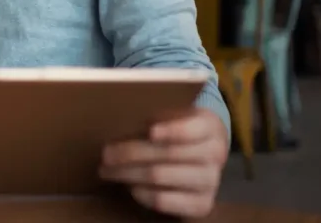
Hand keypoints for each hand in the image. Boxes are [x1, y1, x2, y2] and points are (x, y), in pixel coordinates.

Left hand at [99, 108, 228, 217]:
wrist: (203, 151)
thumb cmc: (176, 128)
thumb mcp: (169, 115)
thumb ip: (151, 120)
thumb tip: (117, 127)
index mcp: (208, 126)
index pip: (192, 129)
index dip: (172, 131)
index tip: (150, 130)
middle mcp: (215, 154)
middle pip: (168, 153)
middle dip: (130, 153)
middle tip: (105, 154)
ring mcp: (211, 181)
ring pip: (161, 177)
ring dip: (128, 174)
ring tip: (108, 170)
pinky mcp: (202, 204)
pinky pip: (165, 201)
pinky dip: (142, 194)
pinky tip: (129, 186)